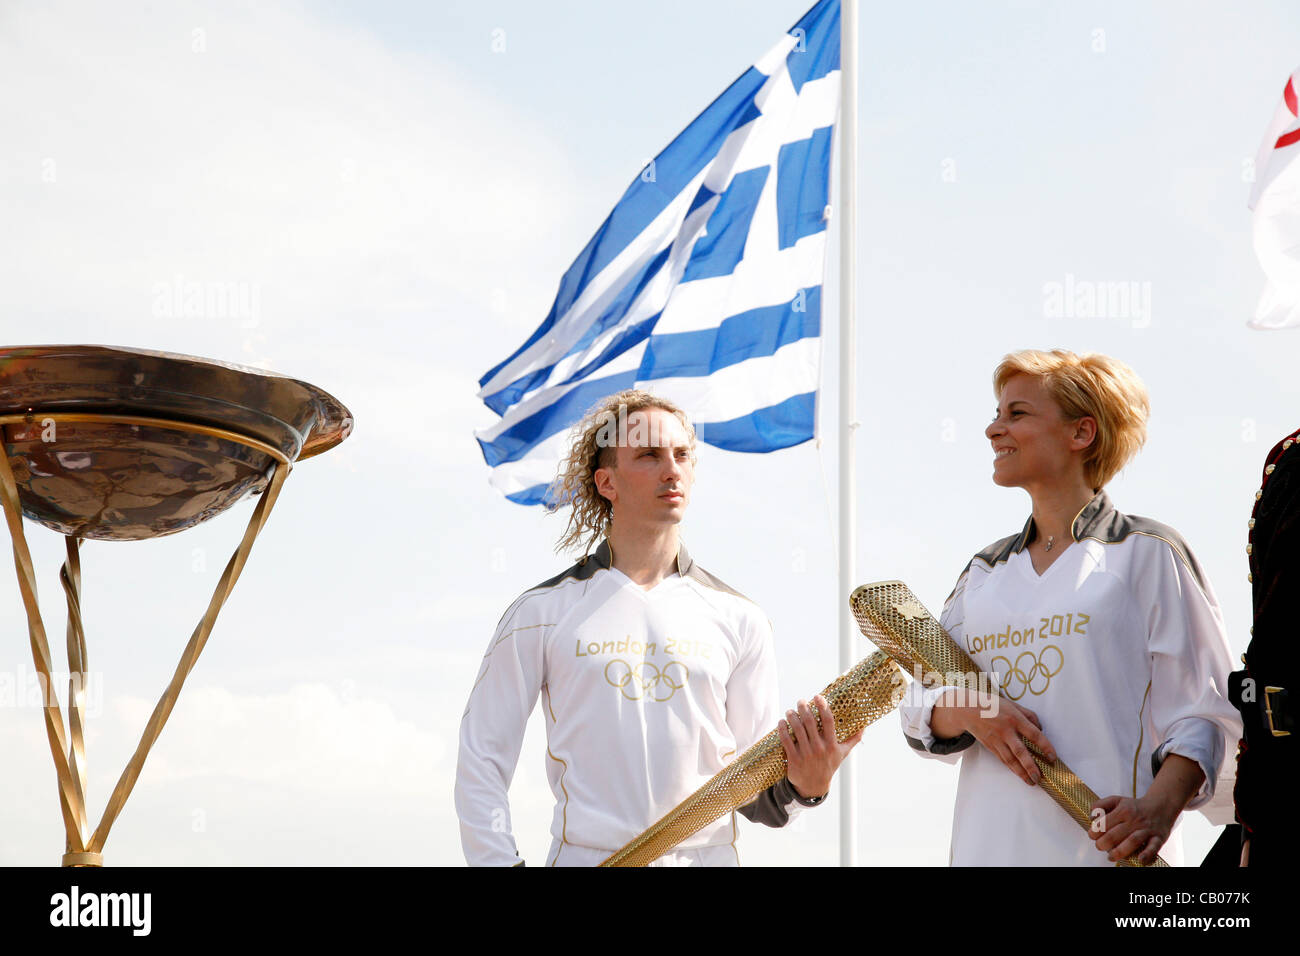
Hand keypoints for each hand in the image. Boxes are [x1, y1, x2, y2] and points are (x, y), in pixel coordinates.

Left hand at [776, 694, 862, 799]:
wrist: (813, 786)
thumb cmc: (828, 766)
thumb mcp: (842, 754)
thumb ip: (853, 740)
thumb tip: (864, 726)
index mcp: (832, 745)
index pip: (828, 721)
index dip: (823, 706)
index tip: (817, 697)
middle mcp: (819, 748)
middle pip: (810, 722)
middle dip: (804, 708)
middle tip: (801, 701)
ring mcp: (806, 754)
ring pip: (797, 729)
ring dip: (792, 716)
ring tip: (790, 711)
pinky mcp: (794, 759)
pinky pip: (786, 740)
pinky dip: (782, 729)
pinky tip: (782, 722)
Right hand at [940, 688, 1056, 786]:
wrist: (968, 709)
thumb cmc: (993, 705)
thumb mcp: (1014, 705)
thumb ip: (1030, 716)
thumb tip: (1041, 729)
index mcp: (1015, 719)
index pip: (1033, 734)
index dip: (1045, 746)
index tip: (1052, 757)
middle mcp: (1006, 731)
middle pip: (1020, 751)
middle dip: (1030, 766)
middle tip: (1039, 777)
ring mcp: (997, 740)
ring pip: (1010, 759)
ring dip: (1021, 772)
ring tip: (1031, 781)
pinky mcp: (990, 746)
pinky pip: (1002, 759)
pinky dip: (1012, 768)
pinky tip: (1019, 774)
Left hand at [1089, 753, 1203, 864]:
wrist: (1161, 805)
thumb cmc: (1135, 806)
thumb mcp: (1116, 800)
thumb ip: (1100, 805)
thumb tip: (1092, 817)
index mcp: (1123, 810)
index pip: (1104, 823)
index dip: (1094, 832)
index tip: (1092, 836)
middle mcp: (1134, 820)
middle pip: (1115, 834)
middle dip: (1103, 844)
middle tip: (1100, 846)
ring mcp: (1147, 829)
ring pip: (1132, 841)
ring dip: (1119, 851)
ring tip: (1111, 856)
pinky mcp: (1159, 837)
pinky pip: (1154, 847)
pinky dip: (1147, 854)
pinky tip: (1140, 860)